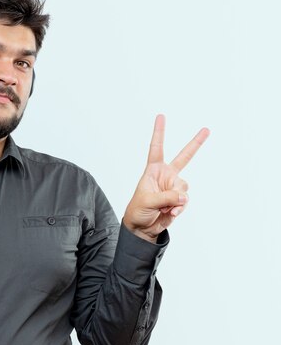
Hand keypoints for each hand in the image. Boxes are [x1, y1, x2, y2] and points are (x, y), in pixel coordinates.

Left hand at [123, 115, 209, 242]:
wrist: (142, 227)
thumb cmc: (138, 210)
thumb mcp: (147, 201)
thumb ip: (166, 197)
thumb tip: (183, 195)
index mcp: (153, 170)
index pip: (156, 148)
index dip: (159, 132)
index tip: (161, 116)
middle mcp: (166, 175)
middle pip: (184, 157)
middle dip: (196, 143)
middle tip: (207, 129)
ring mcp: (174, 186)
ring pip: (184, 187)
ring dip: (176, 199)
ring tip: (164, 207)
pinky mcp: (180, 199)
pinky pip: (185, 201)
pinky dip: (179, 208)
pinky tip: (170, 213)